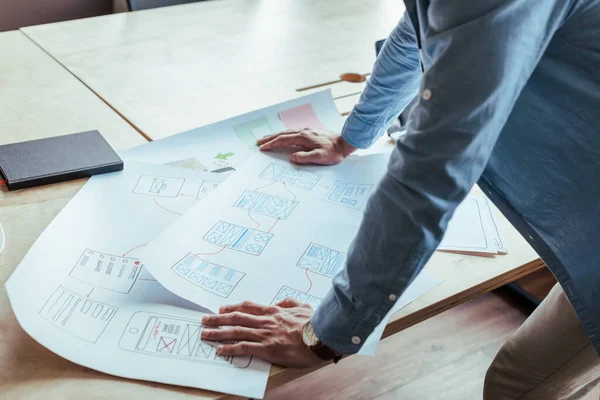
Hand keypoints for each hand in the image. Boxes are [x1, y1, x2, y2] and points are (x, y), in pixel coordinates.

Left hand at [200, 298, 322, 367]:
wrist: (319, 337)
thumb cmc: (314, 323)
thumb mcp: (303, 306)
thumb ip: (290, 303)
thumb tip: (281, 302)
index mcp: (273, 312)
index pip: (248, 307)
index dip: (233, 307)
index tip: (222, 308)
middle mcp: (265, 321)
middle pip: (236, 318)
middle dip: (218, 318)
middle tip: (205, 319)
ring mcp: (264, 335)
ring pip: (235, 332)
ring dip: (218, 332)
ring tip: (205, 334)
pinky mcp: (266, 349)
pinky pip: (243, 348)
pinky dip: (229, 348)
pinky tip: (219, 350)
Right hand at [257, 129, 355, 164]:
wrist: (345, 143)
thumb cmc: (334, 152)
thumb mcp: (320, 157)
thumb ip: (305, 158)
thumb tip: (292, 158)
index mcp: (303, 138)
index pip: (283, 140)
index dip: (272, 144)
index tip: (262, 148)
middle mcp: (304, 132)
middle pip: (283, 134)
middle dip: (270, 138)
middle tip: (259, 141)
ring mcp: (307, 131)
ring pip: (287, 132)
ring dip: (276, 135)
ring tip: (267, 138)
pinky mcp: (311, 132)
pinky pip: (293, 132)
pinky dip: (285, 134)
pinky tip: (284, 136)